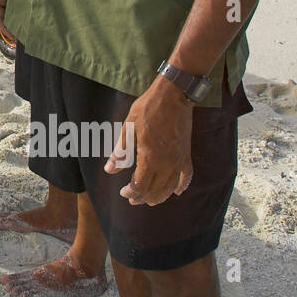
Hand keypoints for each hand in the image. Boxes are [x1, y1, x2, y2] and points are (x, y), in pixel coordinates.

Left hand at [105, 77, 194, 205]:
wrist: (173, 96)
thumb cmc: (147, 109)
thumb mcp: (128, 129)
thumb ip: (120, 152)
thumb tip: (109, 170)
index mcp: (150, 157)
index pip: (140, 185)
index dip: (131, 192)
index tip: (124, 192)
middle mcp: (167, 163)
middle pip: (155, 190)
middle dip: (142, 197)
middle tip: (133, 199)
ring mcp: (179, 160)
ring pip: (170, 187)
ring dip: (159, 196)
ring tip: (149, 200)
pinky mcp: (186, 154)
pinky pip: (186, 176)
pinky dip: (181, 186)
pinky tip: (176, 191)